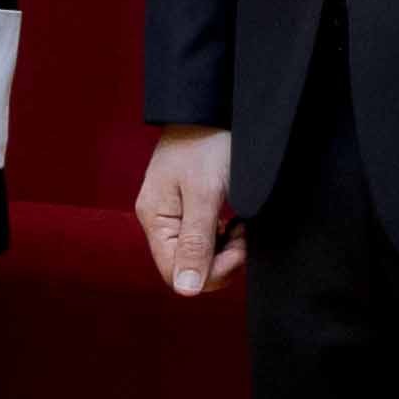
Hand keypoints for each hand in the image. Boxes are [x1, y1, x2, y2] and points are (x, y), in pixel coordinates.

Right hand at [136, 126, 240, 295]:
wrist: (214, 107)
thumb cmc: (207, 144)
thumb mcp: (205, 194)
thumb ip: (196, 242)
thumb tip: (186, 291)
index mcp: (155, 219)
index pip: (176, 273)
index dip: (211, 273)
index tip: (238, 250)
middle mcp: (160, 221)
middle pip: (188, 267)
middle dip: (221, 260)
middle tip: (244, 235)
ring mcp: (174, 215)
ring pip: (199, 255)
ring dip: (225, 249)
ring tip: (242, 225)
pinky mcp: (190, 208)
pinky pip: (205, 239)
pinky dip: (225, 237)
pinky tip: (236, 221)